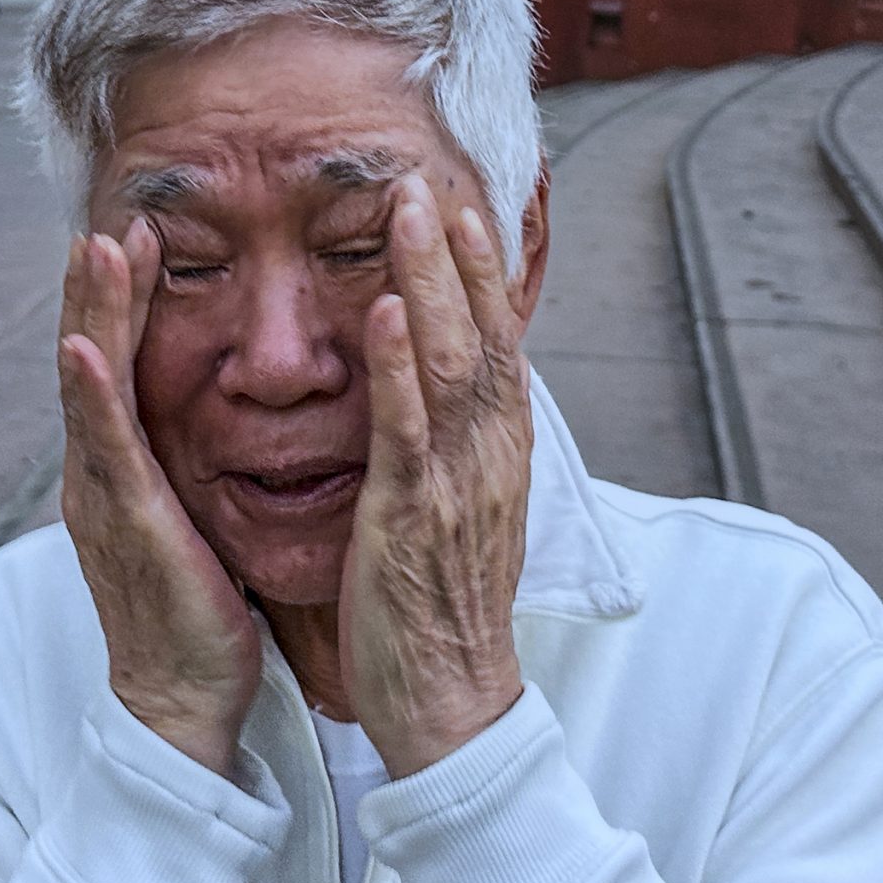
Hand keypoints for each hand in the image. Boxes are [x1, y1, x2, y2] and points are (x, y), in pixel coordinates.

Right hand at [58, 220, 263, 774]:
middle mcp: (101, 472)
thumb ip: (190, 459)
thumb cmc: (199, 608)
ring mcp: (104, 496)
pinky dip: (90, 394)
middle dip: (99, 287)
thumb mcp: (194, 513)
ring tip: (94, 247)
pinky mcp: (127, 527)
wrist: (183, 697)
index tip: (142, 232)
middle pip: (95, 358)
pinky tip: (85, 348)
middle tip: (107, 217)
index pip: (122, 363)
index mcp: (123, 466)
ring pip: (92, 387)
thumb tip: (216, 408)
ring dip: (90, 313)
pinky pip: (107, 451)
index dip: (126, 298)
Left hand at [340, 178, 533, 777]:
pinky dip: (397, 363)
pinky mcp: (414, 515)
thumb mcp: (467, 508)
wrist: (454, 702)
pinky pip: (407, 427)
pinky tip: (381, 311)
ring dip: (429, 280)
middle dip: (456, 252)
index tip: (465, 206)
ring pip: (451, 360)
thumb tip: (457, 390)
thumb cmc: (446, 607)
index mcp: (500, 452)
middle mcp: (489, 454)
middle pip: (483, 332)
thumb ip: (461, 444)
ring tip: (408, 213)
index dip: (485, 271)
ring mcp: (457, 481)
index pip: (501, 341)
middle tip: (428, 180)